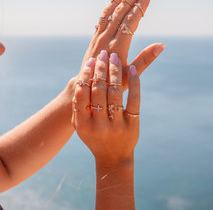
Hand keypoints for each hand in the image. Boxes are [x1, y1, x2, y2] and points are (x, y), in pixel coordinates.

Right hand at [72, 50, 139, 165]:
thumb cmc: (94, 137)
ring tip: (115, 58)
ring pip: (115, 92)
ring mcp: (117, 125)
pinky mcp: (133, 124)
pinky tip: (133, 68)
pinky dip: (135, 82)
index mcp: (83, 124)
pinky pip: (134, 99)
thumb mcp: (80, 126)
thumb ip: (77, 107)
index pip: (82, 95)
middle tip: (103, 54)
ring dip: (115, 71)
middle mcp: (99, 125)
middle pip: (99, 90)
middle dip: (101, 69)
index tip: (90, 61)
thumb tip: (81, 79)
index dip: (86, 76)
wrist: (113, 158)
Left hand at [80, 0, 164, 90]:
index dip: (140, 5)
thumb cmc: (111, 85)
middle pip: (121, 11)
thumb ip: (146, 60)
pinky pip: (104, 15)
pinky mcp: (95, 36)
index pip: (131, 20)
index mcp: (117, 47)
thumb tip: (161, 45)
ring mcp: (99, 35)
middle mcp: (107, 38)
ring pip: (111, 10)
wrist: (87, 86)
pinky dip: (112, 3)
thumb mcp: (131, 76)